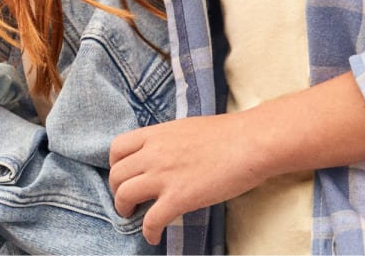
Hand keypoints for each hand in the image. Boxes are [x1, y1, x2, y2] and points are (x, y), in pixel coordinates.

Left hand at [109, 112, 266, 244]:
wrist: (249, 142)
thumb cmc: (226, 133)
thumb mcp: (184, 128)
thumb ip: (167, 141)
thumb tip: (164, 152)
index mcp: (155, 135)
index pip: (117, 148)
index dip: (115, 164)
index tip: (122, 174)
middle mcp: (153, 154)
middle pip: (117, 174)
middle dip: (116, 189)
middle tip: (126, 199)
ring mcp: (164, 176)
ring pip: (125, 195)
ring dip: (124, 209)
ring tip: (131, 215)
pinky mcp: (180, 198)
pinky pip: (152, 219)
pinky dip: (148, 231)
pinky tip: (153, 236)